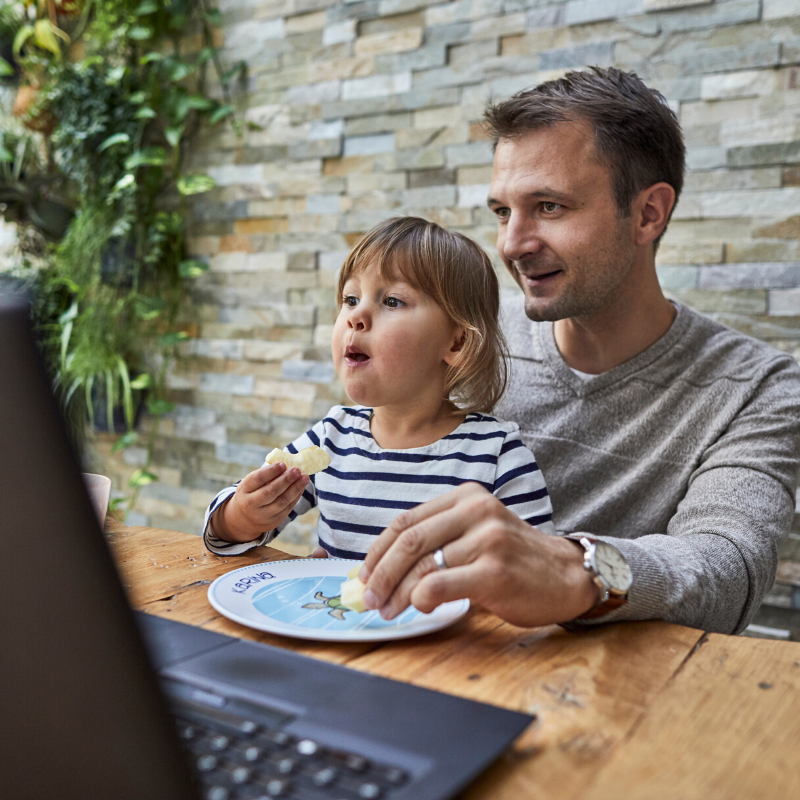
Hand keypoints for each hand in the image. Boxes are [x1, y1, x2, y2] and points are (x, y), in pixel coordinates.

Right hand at [213, 462, 308, 543]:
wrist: (245, 520)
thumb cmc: (251, 494)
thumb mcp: (251, 484)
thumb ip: (265, 475)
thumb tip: (286, 465)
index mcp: (243, 491)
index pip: (257, 479)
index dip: (271, 471)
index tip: (283, 464)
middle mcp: (251, 504)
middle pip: (270, 491)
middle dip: (285, 480)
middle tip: (296, 470)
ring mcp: (263, 515)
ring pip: (282, 501)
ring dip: (295, 488)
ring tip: (304, 478)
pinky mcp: (274, 521)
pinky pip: (288, 508)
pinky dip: (296, 496)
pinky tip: (301, 487)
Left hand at [359, 483, 600, 626]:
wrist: (566, 575)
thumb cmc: (514, 560)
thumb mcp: (476, 534)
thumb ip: (439, 541)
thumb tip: (385, 569)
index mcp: (466, 497)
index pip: (406, 521)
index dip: (378, 550)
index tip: (364, 575)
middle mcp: (476, 511)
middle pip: (409, 541)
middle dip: (381, 574)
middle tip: (369, 598)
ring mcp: (487, 539)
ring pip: (422, 565)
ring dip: (396, 593)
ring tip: (387, 610)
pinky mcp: (495, 570)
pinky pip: (440, 583)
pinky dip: (420, 598)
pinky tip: (419, 608)